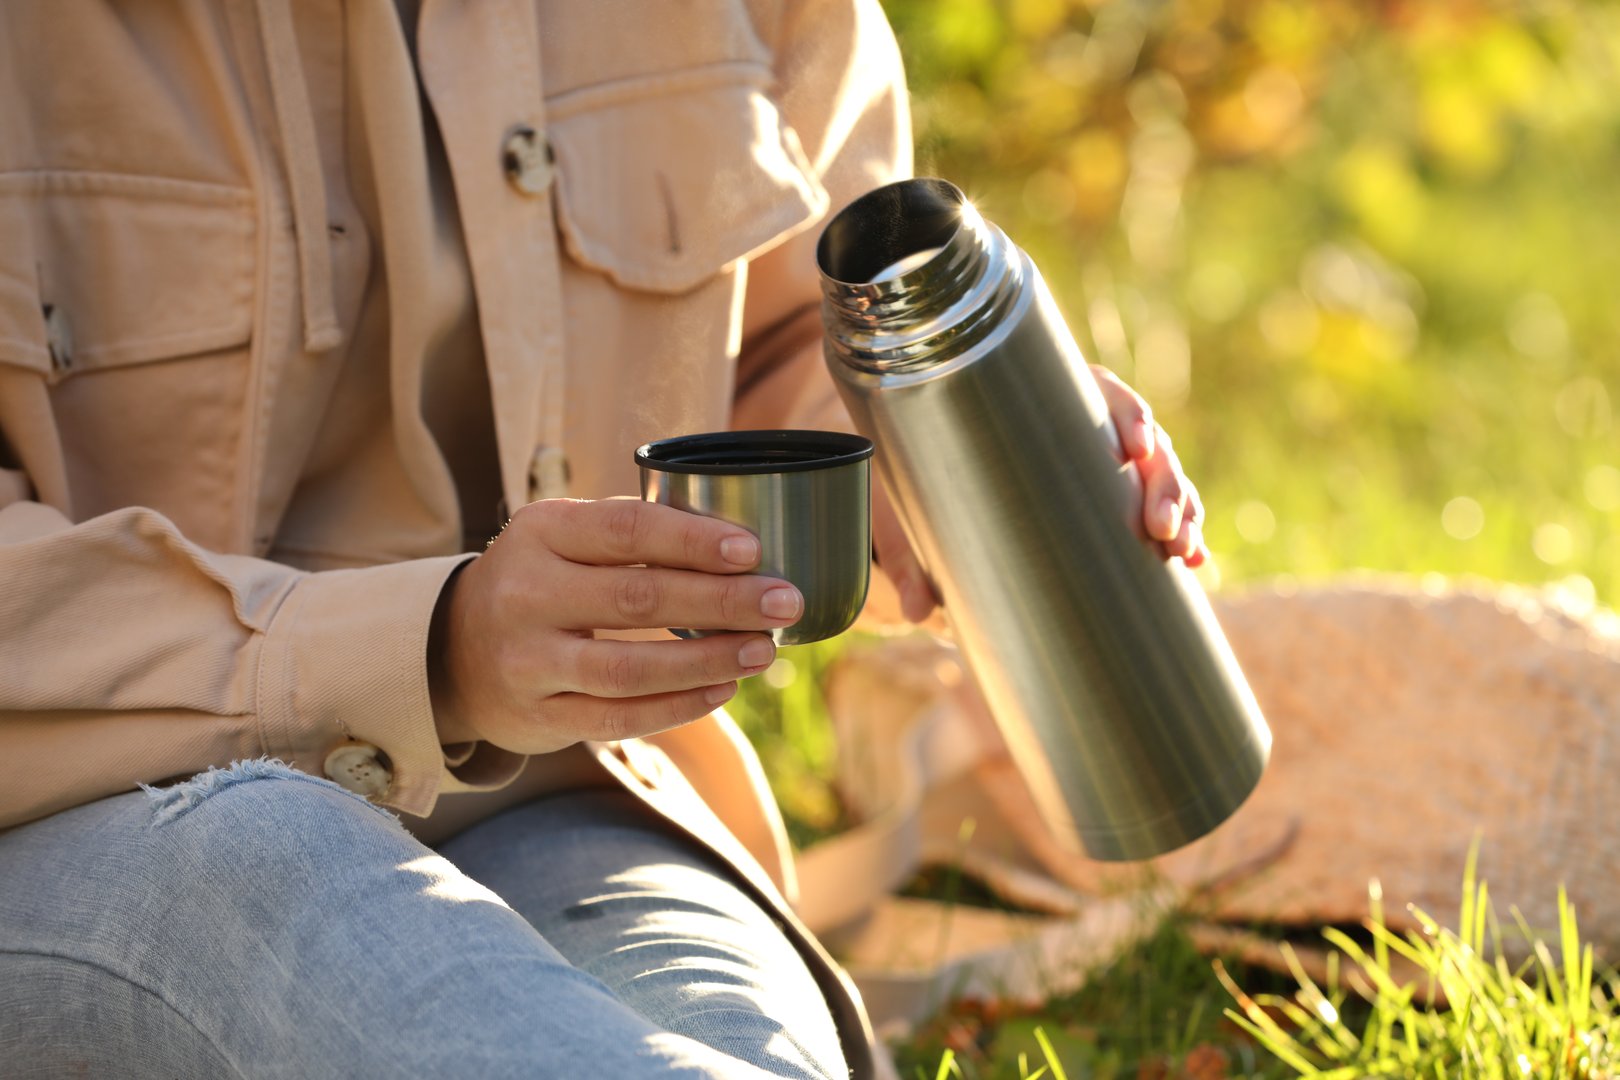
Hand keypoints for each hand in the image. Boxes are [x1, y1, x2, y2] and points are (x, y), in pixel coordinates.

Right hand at [429, 499, 801, 752]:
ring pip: (630, 668)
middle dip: (723, 602)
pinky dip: (678, 706)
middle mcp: (525, 594)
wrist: (453, 651)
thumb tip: (742, 548)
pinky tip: (723, 689)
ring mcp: (526, 661)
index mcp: (540, 531)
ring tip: (763, 650)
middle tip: (784, 602)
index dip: (692, 540)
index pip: (626, 529)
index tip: (753, 549)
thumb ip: (633, 534)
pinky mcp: (538, 717)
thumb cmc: (542, 581)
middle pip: (638, 599)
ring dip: (708, 660)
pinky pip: (619, 718)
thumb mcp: (565, 538)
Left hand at [872, 364, 1207, 623]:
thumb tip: (916, 609)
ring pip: (1160, 475)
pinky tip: (1194, 566)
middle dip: (1163, 482)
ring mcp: (1100, 462)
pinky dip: (1180, 534)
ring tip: (1186, 555)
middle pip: (1143, 440)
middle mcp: (1080, 424)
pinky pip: (1155, 510)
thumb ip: (908, 553)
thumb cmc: (910, 476)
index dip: (1127, 414)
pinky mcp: (1107, 499)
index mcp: (1040, 397)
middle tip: (1160, 530)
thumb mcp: (902, 507)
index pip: (1101, 391)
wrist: (914, 480)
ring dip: (1183, 512)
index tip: (1134, 446)